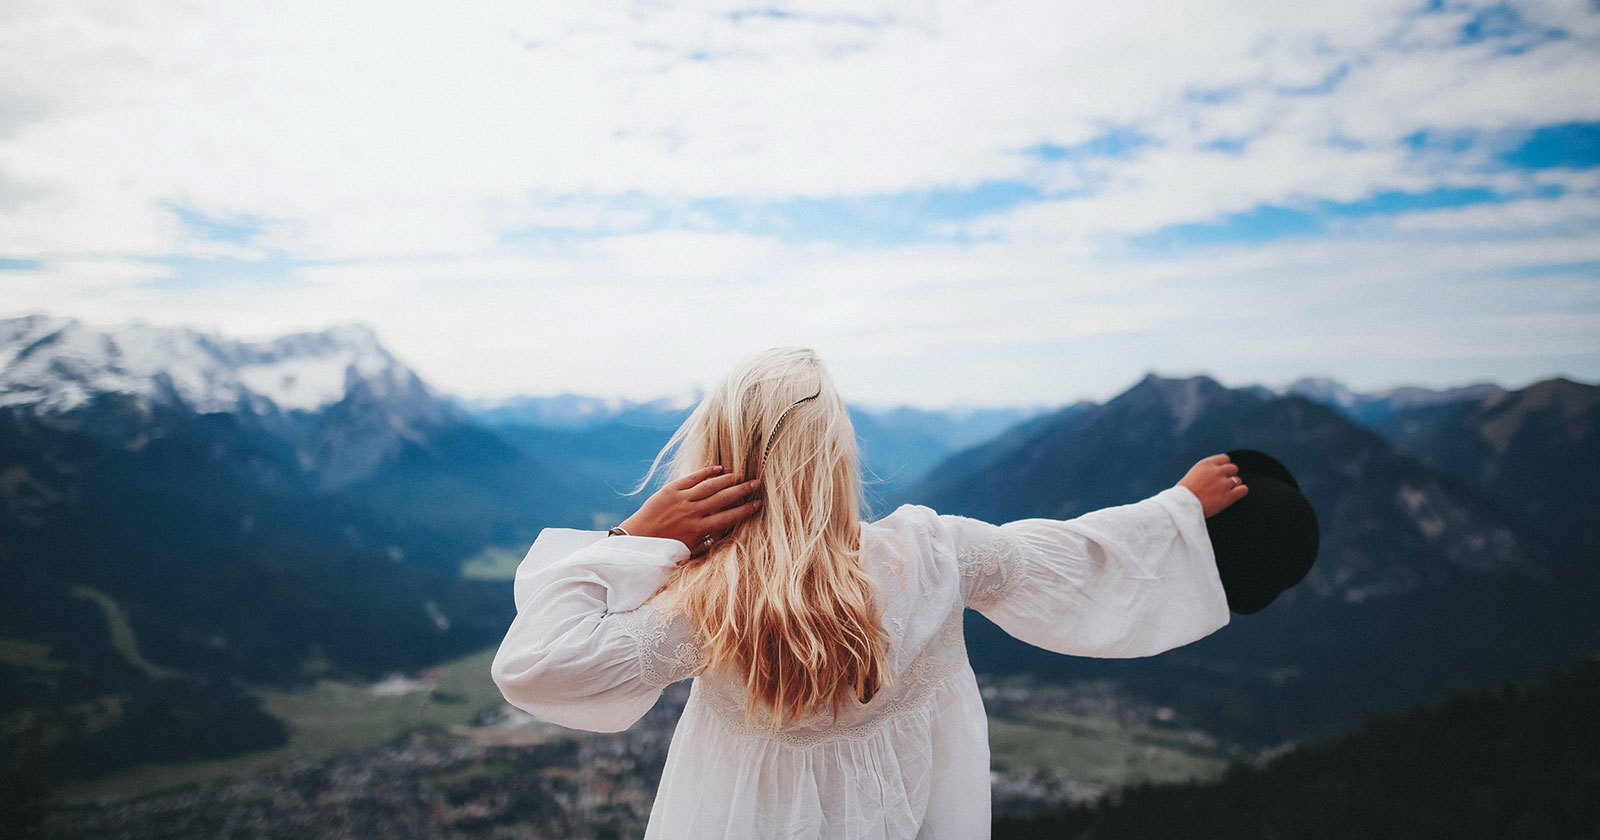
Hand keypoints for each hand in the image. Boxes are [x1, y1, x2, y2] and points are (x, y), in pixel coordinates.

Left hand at [618, 465, 762, 560]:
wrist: (637, 539)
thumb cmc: (664, 548)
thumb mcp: (688, 551)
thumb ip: (707, 543)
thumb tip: (725, 535)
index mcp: (698, 530)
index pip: (728, 517)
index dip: (745, 510)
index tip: (758, 504)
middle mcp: (692, 513)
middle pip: (723, 498)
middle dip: (741, 490)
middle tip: (756, 483)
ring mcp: (681, 500)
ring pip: (709, 486)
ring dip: (727, 480)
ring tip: (740, 475)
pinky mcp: (670, 490)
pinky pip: (692, 479)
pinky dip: (705, 472)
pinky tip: (718, 468)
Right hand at [1177, 453, 1247, 517]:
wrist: (1182, 506)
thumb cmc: (1184, 493)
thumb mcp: (1193, 475)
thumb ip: (1206, 471)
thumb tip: (1216, 473)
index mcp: (1206, 464)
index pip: (1225, 459)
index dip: (1224, 466)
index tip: (1220, 473)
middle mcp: (1216, 471)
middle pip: (1233, 468)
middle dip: (1229, 475)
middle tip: (1223, 484)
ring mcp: (1223, 483)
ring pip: (1238, 479)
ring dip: (1233, 485)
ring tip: (1224, 492)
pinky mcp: (1228, 496)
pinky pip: (1243, 490)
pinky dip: (1240, 491)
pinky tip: (1234, 495)